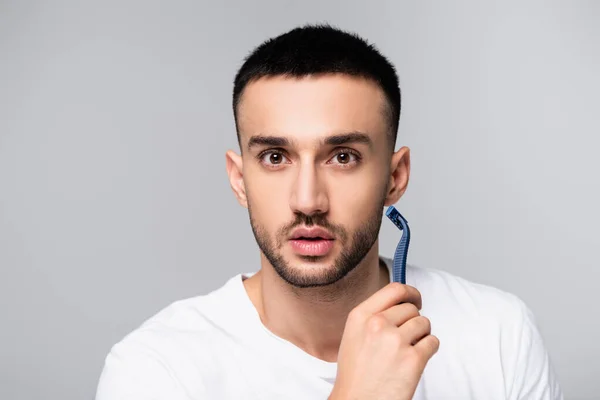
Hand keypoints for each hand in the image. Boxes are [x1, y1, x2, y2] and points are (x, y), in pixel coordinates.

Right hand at [329, 282, 439, 399]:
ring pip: (424, 323)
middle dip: (413, 321)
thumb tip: (400, 303)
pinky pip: (433, 342)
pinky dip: (428, 350)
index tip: (415, 299)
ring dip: (421, 336)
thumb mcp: (354, 335)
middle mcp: (377, 324)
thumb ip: (373, 316)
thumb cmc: (356, 374)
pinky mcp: (413, 359)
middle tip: (406, 338)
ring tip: (407, 351)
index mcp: (360, 315)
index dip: (410, 292)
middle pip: (411, 308)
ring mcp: (395, 340)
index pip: (394, 289)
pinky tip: (414, 360)